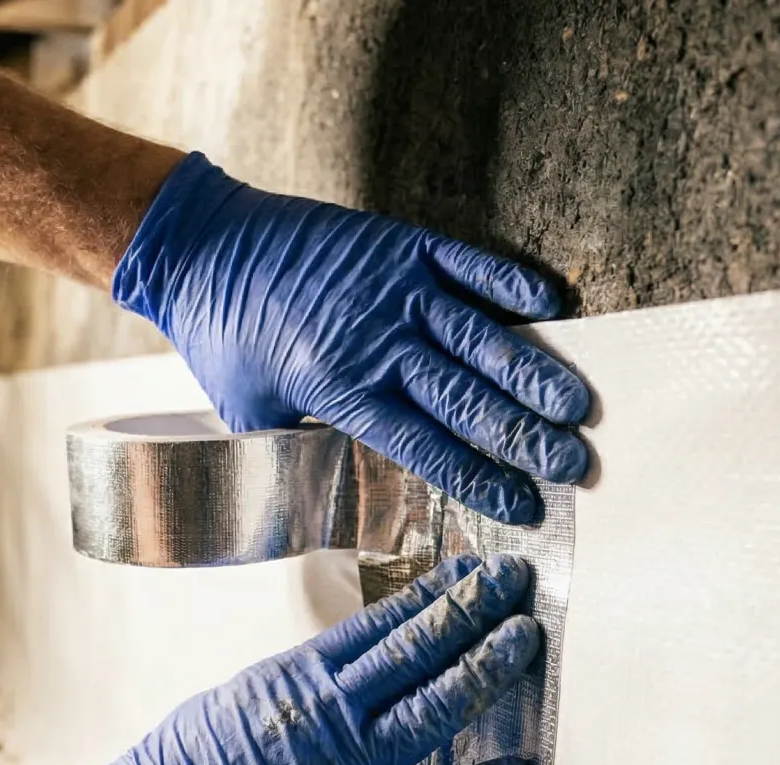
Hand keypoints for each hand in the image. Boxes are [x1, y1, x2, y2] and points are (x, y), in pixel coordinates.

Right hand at [62, 553, 539, 764]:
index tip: (471, 571)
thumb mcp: (229, 706)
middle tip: (517, 579)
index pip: (380, 623)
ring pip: (435, 707)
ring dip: (488, 668)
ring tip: (528, 637)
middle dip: (474, 609)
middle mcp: (328, 714)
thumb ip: (287, 693)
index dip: (434, 594)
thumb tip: (323, 679)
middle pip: (418, 648)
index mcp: (294, 678)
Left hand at [112, 153, 588, 524]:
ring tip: (578, 406)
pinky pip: (468, 265)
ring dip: (533, 374)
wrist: (200, 245)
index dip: (481, 479)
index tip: (523, 505)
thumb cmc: (222, 336)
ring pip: (479, 339)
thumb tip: (335, 504)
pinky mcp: (398, 245)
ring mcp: (394, 289)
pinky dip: (510, 284)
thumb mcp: (250, 415)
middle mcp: (377, 342)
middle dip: (526, 438)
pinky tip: (552, 304)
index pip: (428, 448)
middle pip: (467, 400)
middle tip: (575, 465)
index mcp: (341, 391)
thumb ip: (301, 451)